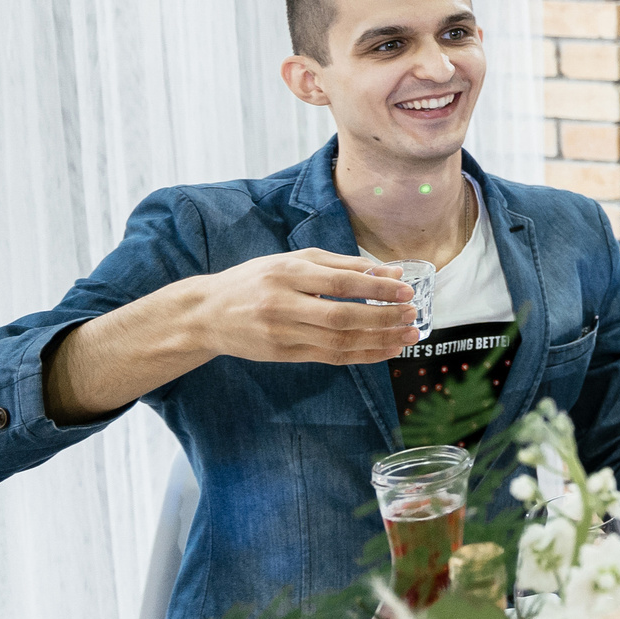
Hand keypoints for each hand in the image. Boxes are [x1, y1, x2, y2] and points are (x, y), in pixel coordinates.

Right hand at [188, 248, 419, 365]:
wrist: (207, 313)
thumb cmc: (257, 280)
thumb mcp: (294, 261)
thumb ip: (344, 265)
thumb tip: (391, 271)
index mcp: (288, 273)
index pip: (341, 283)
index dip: (377, 288)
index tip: (407, 291)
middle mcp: (283, 304)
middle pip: (342, 317)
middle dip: (383, 318)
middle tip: (412, 315)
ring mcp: (281, 333)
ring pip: (338, 342)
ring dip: (379, 341)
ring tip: (408, 336)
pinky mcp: (282, 354)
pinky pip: (330, 357)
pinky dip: (362, 355)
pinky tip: (385, 350)